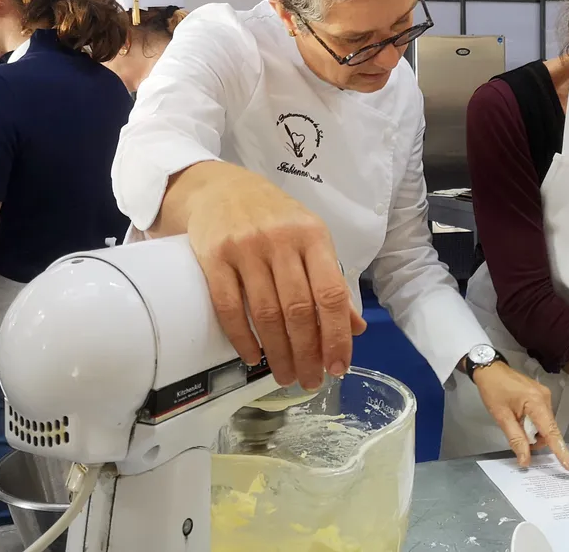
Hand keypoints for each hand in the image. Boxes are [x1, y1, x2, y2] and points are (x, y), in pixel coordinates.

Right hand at [187, 167, 366, 390]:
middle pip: (298, 309)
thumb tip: (355, 327)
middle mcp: (280, 240)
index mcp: (313, 236)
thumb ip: (331, 281)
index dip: (336, 335)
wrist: (220, 188)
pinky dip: (242, 338)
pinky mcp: (213, 256)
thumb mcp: (310, 238)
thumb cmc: (274, 217)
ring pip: (266, 312)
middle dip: (306, 353)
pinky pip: (228, 306)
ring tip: (285, 375)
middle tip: (309, 381)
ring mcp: (245, 247)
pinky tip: (253, 356)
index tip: (337, 367)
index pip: (330, 293)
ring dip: (278, 352)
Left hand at [472, 362, 568, 469]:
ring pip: (545, 424)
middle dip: (536, 439)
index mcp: (536, 402)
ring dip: (533, 431)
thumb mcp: (501, 417)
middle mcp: (546, 398)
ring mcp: (544, 395)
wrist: (490, 369)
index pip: (551, 432)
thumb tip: (525, 460)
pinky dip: (533, 423)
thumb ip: (516, 439)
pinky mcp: (541, 395)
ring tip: (515, 424)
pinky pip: (542, 416)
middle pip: (548, 429)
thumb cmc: (493, 390)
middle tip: (517, 437)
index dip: (560, 451)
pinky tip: (520, 419)